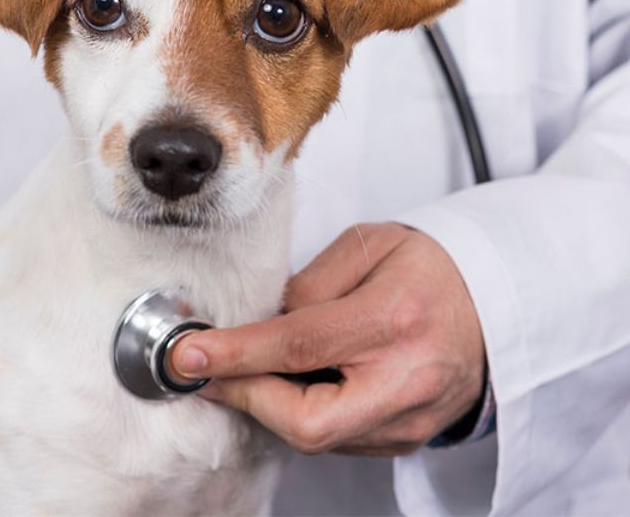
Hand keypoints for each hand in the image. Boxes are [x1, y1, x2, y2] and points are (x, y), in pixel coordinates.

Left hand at [170, 222, 485, 455]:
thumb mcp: (369, 246)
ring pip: (319, 437)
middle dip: (248, 398)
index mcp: (396, 319)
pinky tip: (295, 382)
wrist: (498, 301)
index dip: (236, 354)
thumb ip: (310, 283)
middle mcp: (408, 380)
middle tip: (213, 369)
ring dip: (272, 405)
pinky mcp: (408, 437)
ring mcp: (411, 418)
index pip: (300, 346)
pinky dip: (304, 413)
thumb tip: (259, 322)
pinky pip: (339, 439)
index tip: (188, 354)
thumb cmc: (432, 268)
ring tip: (254, 367)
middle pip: (307, 422)